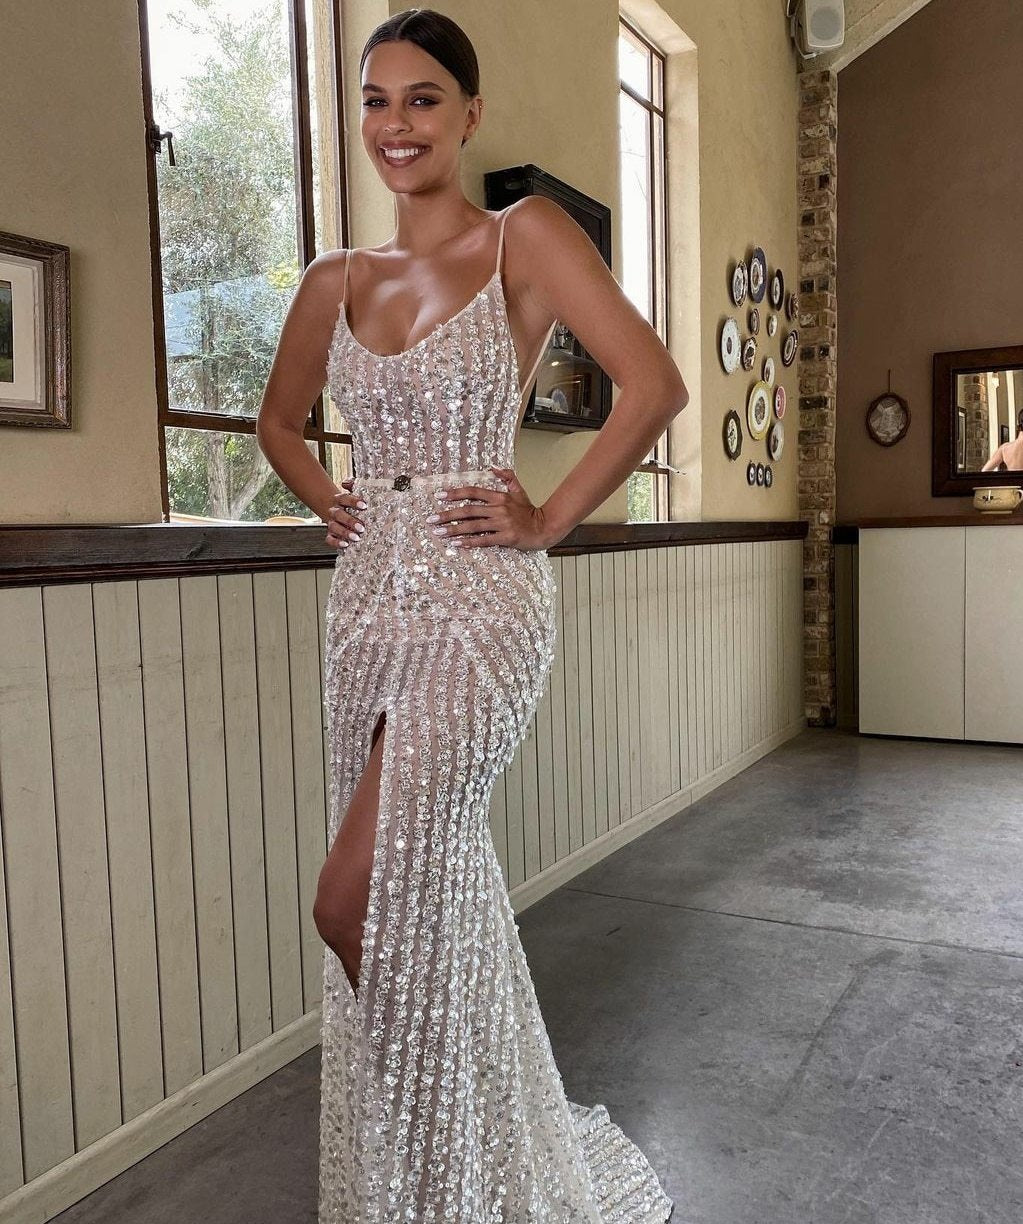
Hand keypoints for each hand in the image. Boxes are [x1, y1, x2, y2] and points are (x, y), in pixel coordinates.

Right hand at [325, 478, 366, 550]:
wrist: (336, 510)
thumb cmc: (350, 503)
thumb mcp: (354, 492)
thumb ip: (353, 485)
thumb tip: (347, 482)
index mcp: (340, 499)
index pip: (344, 498)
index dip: (353, 501)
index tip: (364, 506)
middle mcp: (334, 511)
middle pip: (339, 514)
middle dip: (350, 521)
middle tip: (361, 527)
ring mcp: (332, 523)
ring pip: (334, 527)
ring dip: (344, 532)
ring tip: (356, 537)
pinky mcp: (331, 534)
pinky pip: (330, 539)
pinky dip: (336, 542)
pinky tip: (345, 544)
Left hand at [425, 466, 552, 550]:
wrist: (544, 527)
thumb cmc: (530, 510)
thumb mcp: (519, 491)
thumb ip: (507, 477)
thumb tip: (493, 467)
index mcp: (499, 497)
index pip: (473, 492)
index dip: (455, 493)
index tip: (440, 496)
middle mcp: (499, 509)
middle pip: (468, 510)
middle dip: (447, 514)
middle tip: (432, 519)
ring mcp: (502, 523)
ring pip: (473, 526)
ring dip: (453, 529)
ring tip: (439, 533)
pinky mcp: (506, 537)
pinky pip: (484, 539)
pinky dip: (469, 542)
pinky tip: (456, 543)